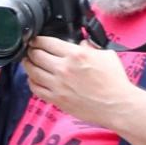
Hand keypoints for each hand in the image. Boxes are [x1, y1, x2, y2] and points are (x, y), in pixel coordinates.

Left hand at [22, 36, 138, 128]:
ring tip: (28, 62)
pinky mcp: (57, 99)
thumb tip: (81, 44)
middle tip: (30, 50)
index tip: (35, 40)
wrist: (117, 105)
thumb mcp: (106, 55)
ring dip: (28, 65)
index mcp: (76, 55)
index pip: (47, 42)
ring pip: (32, 71)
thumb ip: (90, 47)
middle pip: (36, 55)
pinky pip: (36, 89)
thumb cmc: (115, 82)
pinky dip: (32, 82)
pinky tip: (33, 79)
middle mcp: (64, 68)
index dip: (38, 39)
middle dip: (31, 50)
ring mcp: (58, 85)